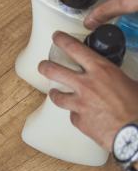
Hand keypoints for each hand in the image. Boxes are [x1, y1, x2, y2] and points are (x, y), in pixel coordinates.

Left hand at [38, 31, 137, 149]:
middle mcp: (86, 85)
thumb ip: (117, 78)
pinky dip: (77, 115)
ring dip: (55, 94)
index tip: (56, 37)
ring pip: (56, 96)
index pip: (75, 49)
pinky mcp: (78, 120)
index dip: (62, 41)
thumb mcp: (131, 83)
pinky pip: (73, 116)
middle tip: (43, 66)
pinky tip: (83, 115)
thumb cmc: (137, 108)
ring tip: (55, 93)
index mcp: (101, 71)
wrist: (136, 133)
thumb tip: (119, 80)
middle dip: (45, 67)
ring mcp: (79, 104)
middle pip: (54, 71)